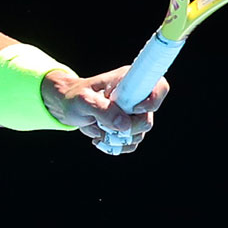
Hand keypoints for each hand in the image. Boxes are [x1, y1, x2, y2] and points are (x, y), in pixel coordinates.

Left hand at [45, 68, 169, 154]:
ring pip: (139, 134)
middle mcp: (136, 97)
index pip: (159, 86)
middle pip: (148, 119)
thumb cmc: (75, 96)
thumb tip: (124, 125)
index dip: (154, 100)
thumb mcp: (84, 100)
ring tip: (98, 130)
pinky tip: (100, 138)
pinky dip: (115, 145)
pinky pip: (130, 144)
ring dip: (117, 138)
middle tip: (106, 126)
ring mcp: (133, 114)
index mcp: (131, 81)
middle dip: (127, 128)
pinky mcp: (127, 128)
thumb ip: (103, 110)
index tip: (134, 109)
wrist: (67, 106)